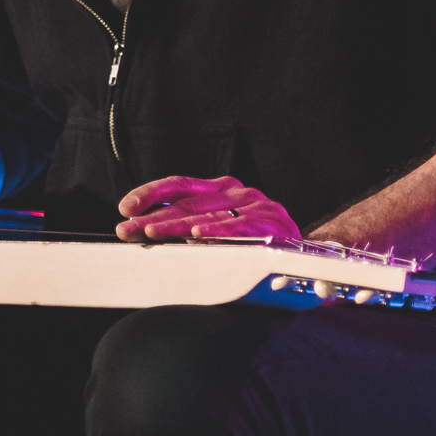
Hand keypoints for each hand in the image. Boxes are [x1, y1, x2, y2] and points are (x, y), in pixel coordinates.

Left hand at [115, 176, 303, 242]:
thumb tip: (146, 233)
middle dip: (153, 216)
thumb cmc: (258, 239)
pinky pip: (241, 226)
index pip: (178, 185)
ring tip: (151, 233)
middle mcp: (235, 191)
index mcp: (220, 189)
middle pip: (187, 203)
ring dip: (176, 226)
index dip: (150, 194)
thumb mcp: (222, 226)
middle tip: (127, 229)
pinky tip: (198, 236)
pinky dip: (218, 231)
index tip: (124, 207)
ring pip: (208, 215)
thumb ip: (190, 225)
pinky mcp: (272, 222)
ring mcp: (255, 204)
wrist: (310, 250)